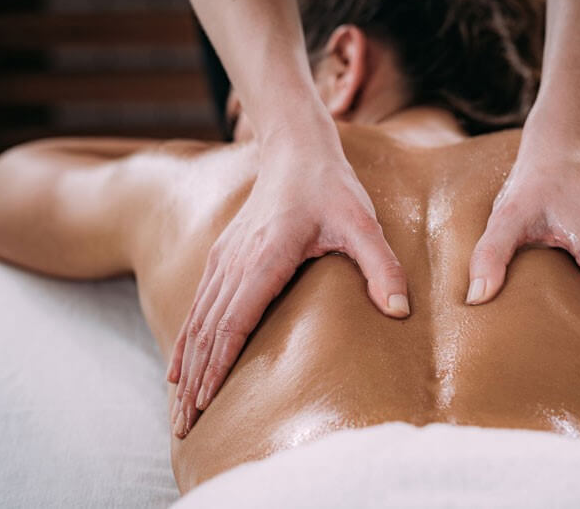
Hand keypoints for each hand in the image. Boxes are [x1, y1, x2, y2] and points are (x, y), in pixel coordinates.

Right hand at [168, 116, 409, 437]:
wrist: (297, 150)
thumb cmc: (332, 188)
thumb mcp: (363, 224)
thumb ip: (382, 266)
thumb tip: (400, 311)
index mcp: (265, 258)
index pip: (233, 322)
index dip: (218, 366)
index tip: (204, 404)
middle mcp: (235, 262)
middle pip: (206, 333)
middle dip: (194, 384)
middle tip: (183, 429)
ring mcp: (224, 260)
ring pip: (196, 323)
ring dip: (186, 369)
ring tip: (179, 412)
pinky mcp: (222, 257)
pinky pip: (197, 307)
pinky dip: (186, 341)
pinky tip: (178, 368)